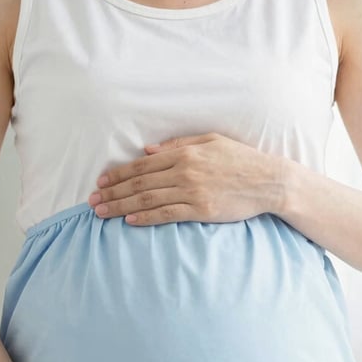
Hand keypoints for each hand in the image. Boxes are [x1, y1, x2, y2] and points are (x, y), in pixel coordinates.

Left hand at [88, 132, 279, 225]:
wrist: (269, 181)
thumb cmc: (241, 160)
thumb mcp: (210, 141)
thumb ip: (178, 144)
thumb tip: (148, 150)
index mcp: (185, 153)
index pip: (143, 165)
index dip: (119, 174)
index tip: (101, 181)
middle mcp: (184, 171)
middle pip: (140, 182)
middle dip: (112, 192)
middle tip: (92, 200)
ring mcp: (192, 192)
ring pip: (148, 199)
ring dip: (121, 206)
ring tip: (102, 212)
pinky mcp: (201, 211)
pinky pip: (167, 214)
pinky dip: (145, 217)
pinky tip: (129, 221)